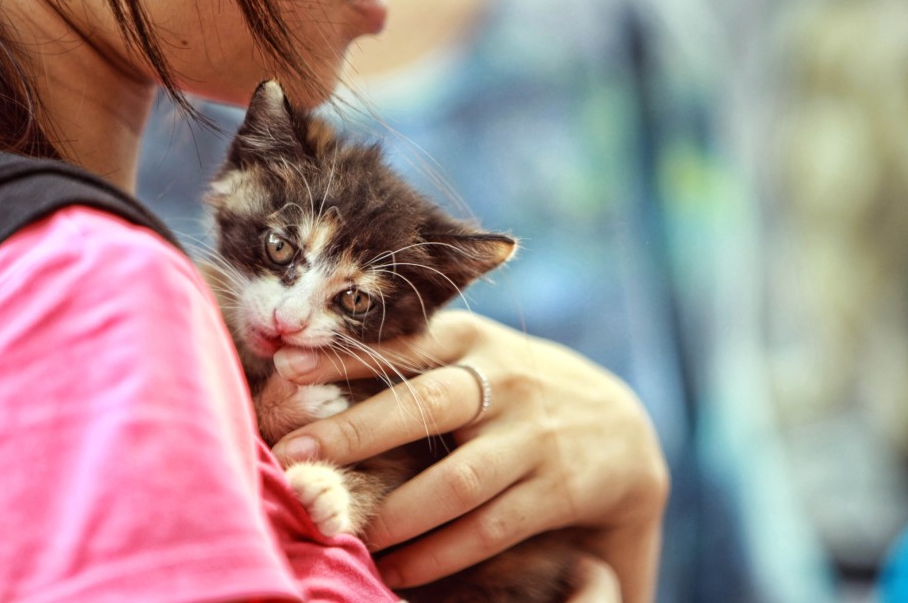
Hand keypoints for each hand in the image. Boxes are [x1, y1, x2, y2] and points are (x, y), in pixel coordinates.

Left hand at [271, 310, 668, 602]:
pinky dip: (439, 553)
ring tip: (344, 530)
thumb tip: (310, 364)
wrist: (621, 431)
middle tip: (295, 458)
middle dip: (354, 433)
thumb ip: (419, 356)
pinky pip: (489, 528)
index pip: (404, 341)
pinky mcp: (557, 489)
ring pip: (456, 481)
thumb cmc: (518, 390)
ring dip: (395, 512)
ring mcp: (533, 436)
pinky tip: (399, 567)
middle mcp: (504, 380)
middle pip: (422, 405)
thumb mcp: (480, 355)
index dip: (345, 354)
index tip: (286, 366)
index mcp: (474, 340)